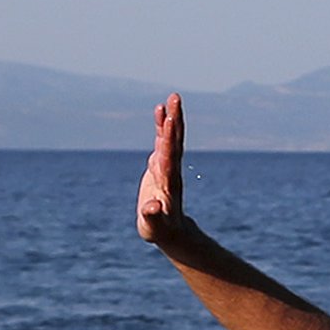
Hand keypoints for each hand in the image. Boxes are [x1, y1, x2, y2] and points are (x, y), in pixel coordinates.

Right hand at [135, 95, 186, 243]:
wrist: (169, 230)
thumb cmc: (159, 230)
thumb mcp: (153, 227)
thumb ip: (153, 216)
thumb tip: (153, 207)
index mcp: (169, 183)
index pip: (170, 157)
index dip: (169, 139)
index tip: (170, 121)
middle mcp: (171, 170)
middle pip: (174, 142)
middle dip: (174, 121)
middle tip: (176, 99)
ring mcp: (167, 166)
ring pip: (171, 139)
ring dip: (171, 119)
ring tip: (171, 98)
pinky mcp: (161, 165)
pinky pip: (163, 141)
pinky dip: (162, 127)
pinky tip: (161, 110)